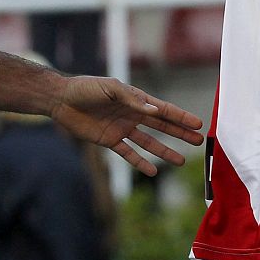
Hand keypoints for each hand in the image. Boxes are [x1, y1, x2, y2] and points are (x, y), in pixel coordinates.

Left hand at [51, 76, 204, 175]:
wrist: (61, 99)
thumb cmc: (85, 88)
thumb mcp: (110, 89)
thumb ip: (132, 100)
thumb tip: (155, 110)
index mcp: (135, 99)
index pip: (163, 109)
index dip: (181, 117)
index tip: (198, 124)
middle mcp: (132, 114)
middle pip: (161, 126)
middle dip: (180, 133)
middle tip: (198, 141)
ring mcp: (121, 128)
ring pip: (148, 142)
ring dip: (164, 151)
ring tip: (181, 161)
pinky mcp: (109, 140)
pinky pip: (128, 153)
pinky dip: (139, 162)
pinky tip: (152, 171)